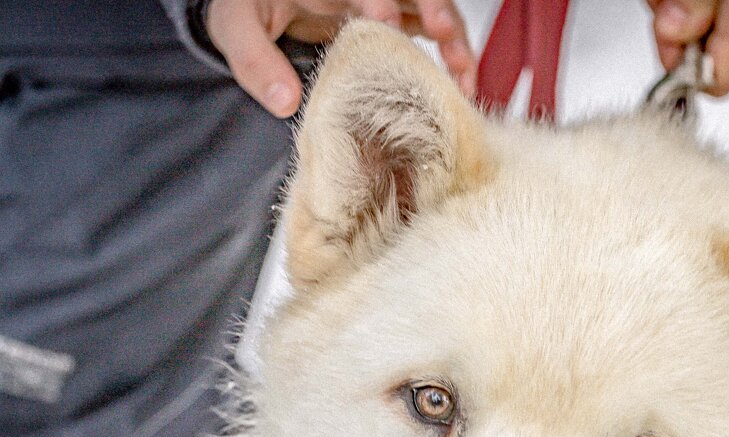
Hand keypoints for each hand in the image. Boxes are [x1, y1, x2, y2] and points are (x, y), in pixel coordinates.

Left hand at [206, 0, 476, 116]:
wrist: (254, 9)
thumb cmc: (247, 7)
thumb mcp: (235, 25)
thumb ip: (254, 60)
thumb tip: (285, 104)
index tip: (385, 22)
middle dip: (434, 6)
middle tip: (444, 32)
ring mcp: (385, 1)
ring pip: (433, 9)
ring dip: (454, 38)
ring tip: (464, 74)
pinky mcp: (396, 23)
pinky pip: (434, 32)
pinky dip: (452, 57)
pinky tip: (462, 85)